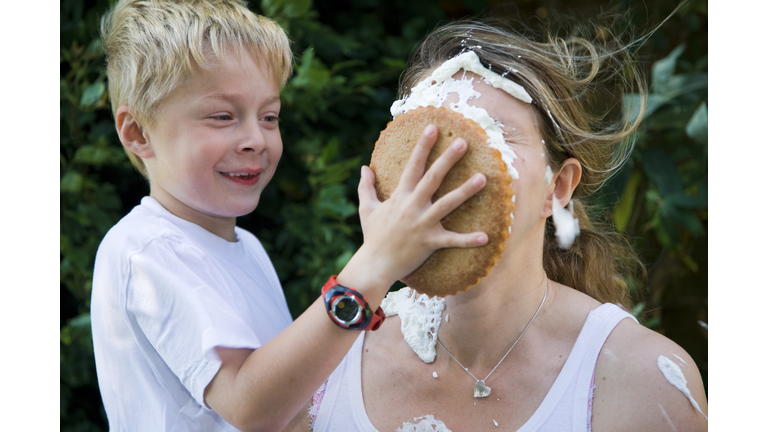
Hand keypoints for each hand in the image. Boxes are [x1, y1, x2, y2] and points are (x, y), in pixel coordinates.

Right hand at [353, 124, 487, 286]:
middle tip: (463, 142)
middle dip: (448, 159)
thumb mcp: (367, 209)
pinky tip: (486, 236)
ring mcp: (422, 224)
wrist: (374, 264)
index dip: (423, 146)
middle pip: (433, 178)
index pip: (413, 165)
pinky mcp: (429, 242)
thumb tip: (364, 167)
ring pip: (447, 204)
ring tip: (483, 178)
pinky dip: (468, 240)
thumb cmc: (372, 236)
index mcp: (400, 196)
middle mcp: (412, 206)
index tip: (433, 128)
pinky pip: (452, 240)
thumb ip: (366, 186)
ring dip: (465, 191)